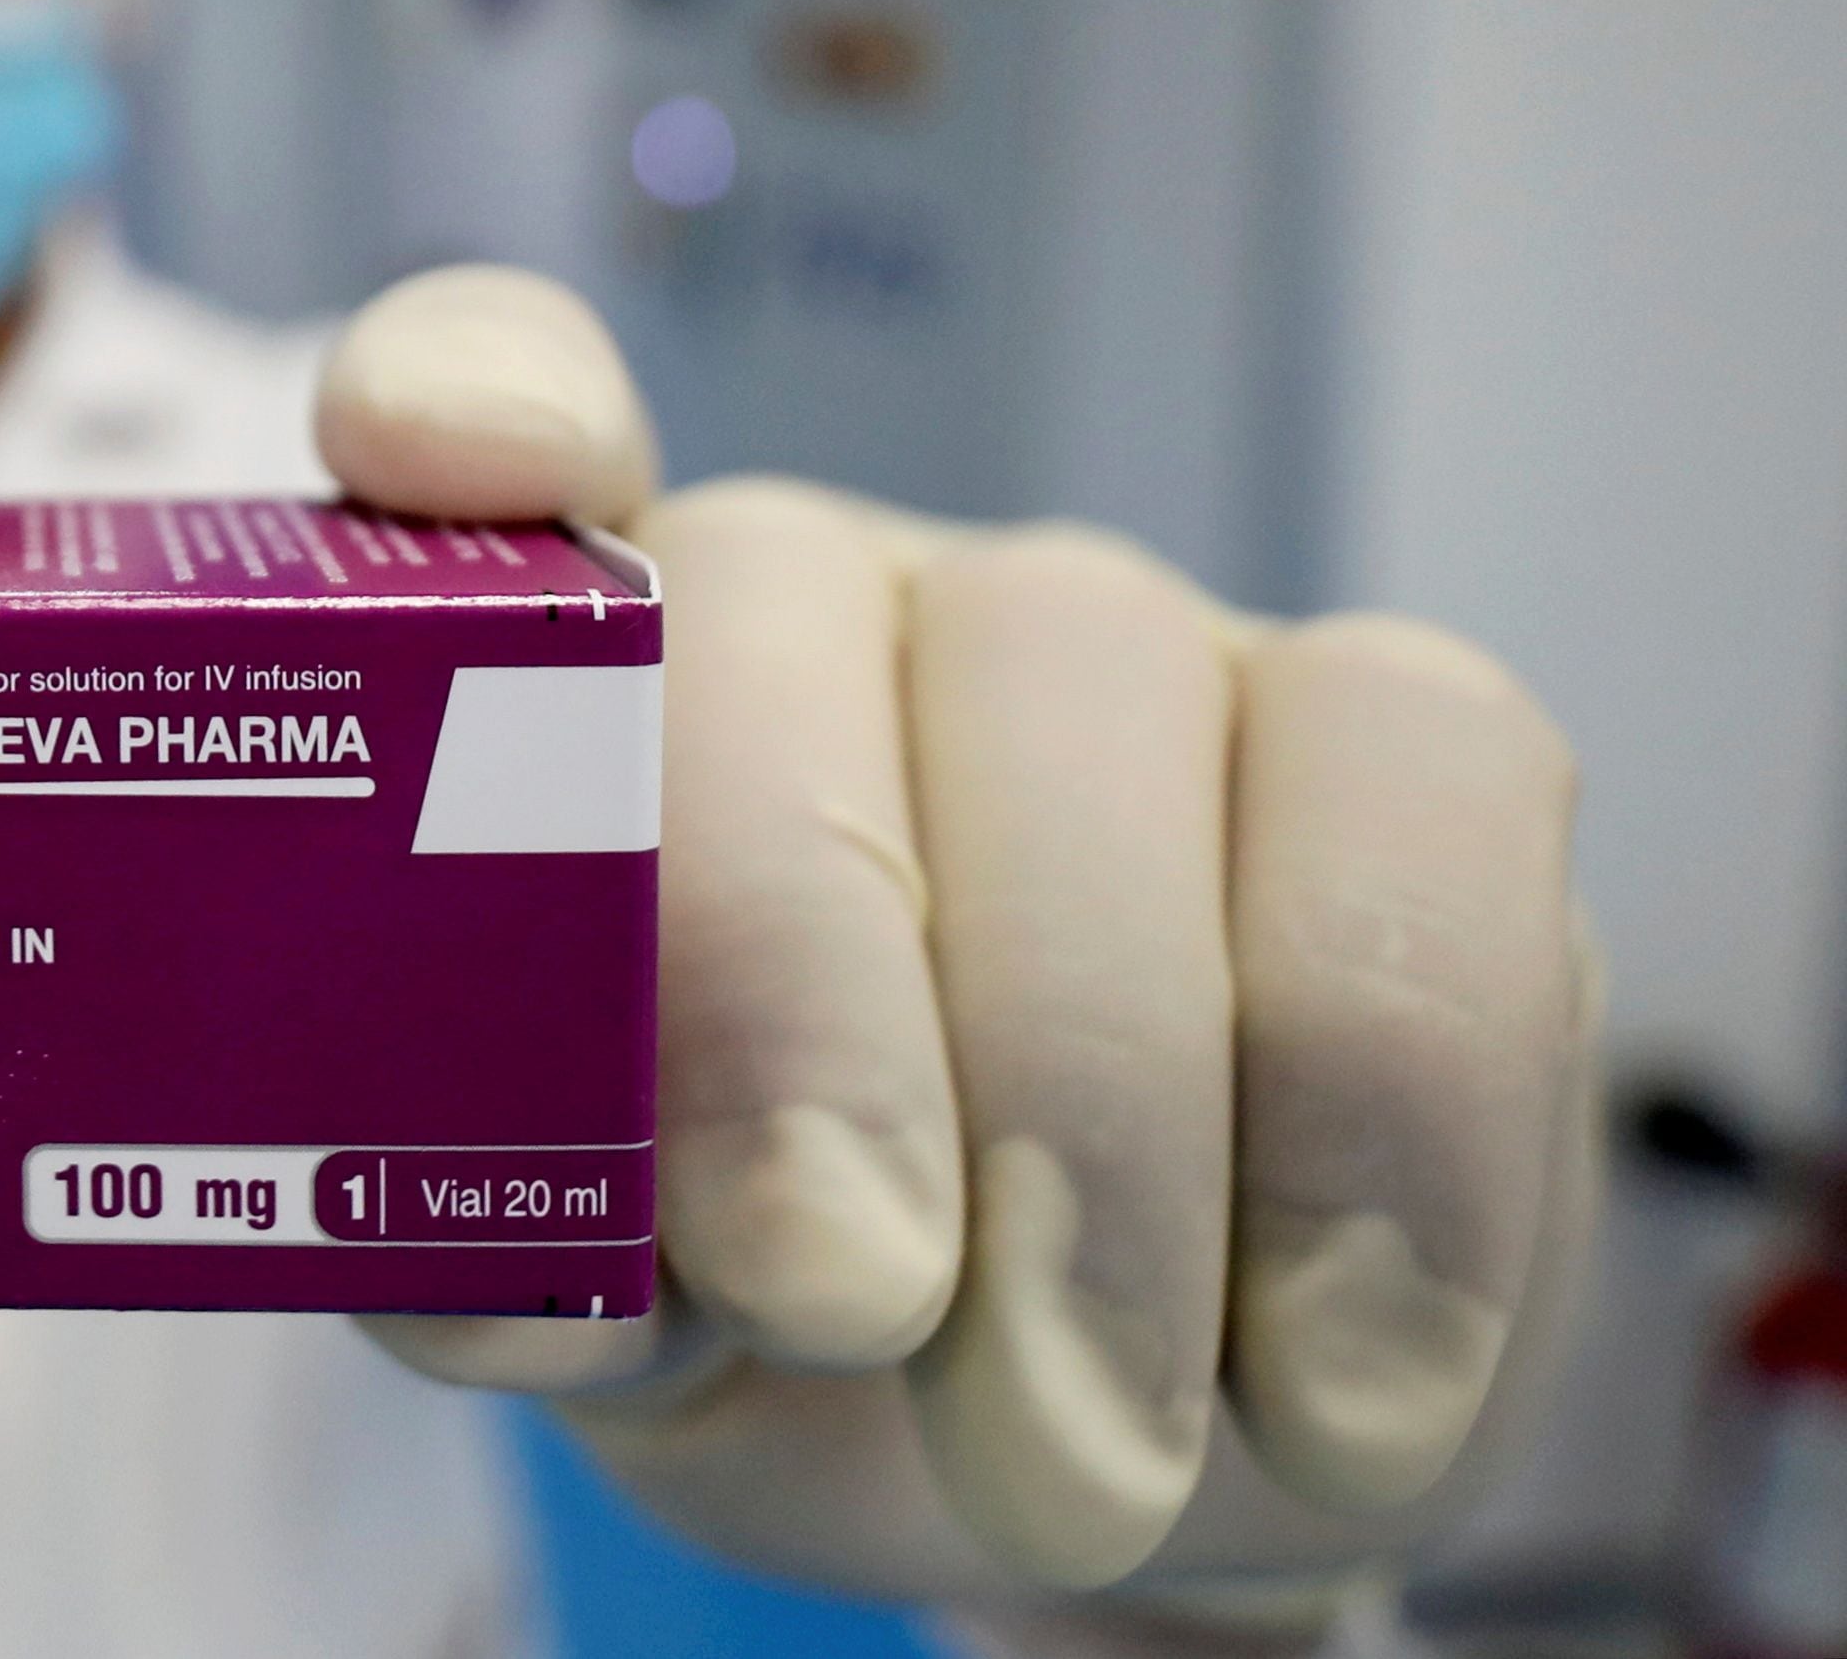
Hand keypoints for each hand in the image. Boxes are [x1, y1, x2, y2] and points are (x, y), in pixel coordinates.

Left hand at [313, 267, 1591, 1614]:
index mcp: (551, 659)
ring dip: (1097, 1134)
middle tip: (835, 1295)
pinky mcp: (1392, 733)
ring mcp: (1096, 635)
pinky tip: (1340, 1403)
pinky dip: (1389, 1165)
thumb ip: (510, 1253)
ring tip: (1071, 1458)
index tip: (428, 446)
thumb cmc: (761, 1312)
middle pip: (772, 627)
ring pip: (1093, 717)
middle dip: (801, 995)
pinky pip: (1422, 844)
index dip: (462, 390)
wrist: (1072, 1432)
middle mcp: (809, 585)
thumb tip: (472, 1280)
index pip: (482, 397)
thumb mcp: (597, 1305)